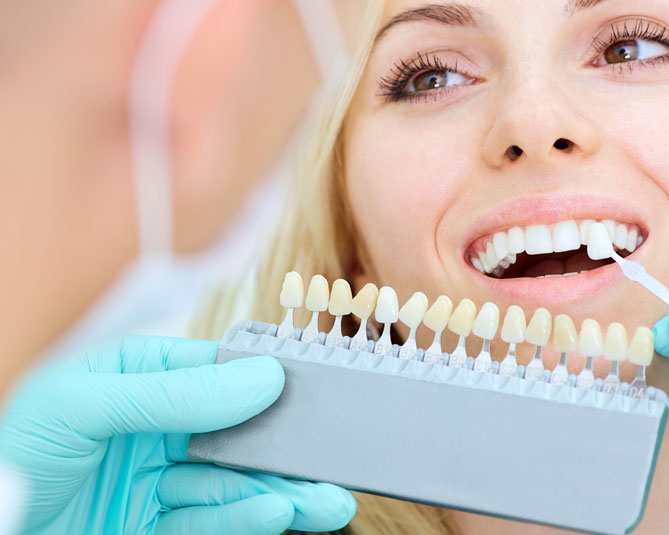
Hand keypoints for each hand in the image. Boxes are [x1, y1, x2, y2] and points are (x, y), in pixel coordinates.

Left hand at [0, 336, 355, 533]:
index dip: (265, 381)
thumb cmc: (14, 458)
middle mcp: (152, 427)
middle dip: (285, 450)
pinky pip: (209, 519)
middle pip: (234, 433)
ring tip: (327, 501)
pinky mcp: (155, 526)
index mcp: (134, 379)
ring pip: (232, 483)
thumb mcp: (84, 407)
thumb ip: (173, 393)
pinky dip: (246, 517)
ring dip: (281, 491)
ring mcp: (156, 480)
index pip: (215, 371)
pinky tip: (279, 512)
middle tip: (333, 462)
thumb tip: (261, 377)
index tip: (310, 394)